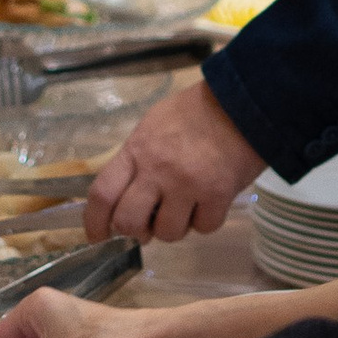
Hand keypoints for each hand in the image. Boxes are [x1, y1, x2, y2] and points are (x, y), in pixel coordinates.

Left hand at [87, 79, 262, 242]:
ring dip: (174, 227)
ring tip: (186, 208)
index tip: (98, 237)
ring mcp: (187, 184)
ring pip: (167, 232)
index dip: (94, 223)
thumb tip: (125, 198)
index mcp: (136, 150)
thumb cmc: (196, 112)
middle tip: (147, 226)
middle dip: (135, 232)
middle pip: (128, 222)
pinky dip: (205, 221)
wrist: (244, 101)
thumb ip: (137, 160)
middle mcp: (157, 170)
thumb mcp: (154, 126)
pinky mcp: (218, 194)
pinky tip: (210, 202)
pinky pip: (204, 228)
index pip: (102, 194)